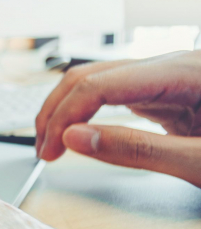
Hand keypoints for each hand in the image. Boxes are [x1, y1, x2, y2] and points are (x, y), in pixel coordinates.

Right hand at [35, 51, 200, 185]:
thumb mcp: (199, 162)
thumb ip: (139, 150)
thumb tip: (76, 138)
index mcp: (183, 73)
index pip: (102, 84)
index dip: (67, 116)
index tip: (51, 149)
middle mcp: (171, 67)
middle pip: (92, 76)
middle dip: (59, 112)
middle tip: (44, 150)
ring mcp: (166, 78)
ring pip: (98, 81)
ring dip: (68, 110)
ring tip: (53, 142)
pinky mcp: (165, 93)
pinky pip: (114, 94)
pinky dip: (88, 113)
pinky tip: (79, 131)